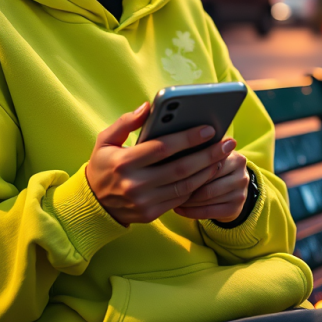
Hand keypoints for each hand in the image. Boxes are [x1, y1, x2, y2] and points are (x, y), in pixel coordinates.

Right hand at [85, 103, 237, 226]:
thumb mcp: (105, 140)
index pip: (162, 148)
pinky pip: (181, 199)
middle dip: (207, 155)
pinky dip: (198, 185)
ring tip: (224, 156)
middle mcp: (135, 184)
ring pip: (185, 186)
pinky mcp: (151, 214)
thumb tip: (149, 107)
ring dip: (208, 171)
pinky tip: (210, 172)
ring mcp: (144, 202)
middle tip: (227, 143)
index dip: (188, 138)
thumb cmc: (103, 165)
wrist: (94, 204)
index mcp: (124, 162)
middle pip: (180, 168)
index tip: (208, 128)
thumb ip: (125, 122)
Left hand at [174, 151, 249, 223]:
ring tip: (171, 197)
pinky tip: (178, 209)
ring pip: (206, 199)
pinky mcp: (235, 209)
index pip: (210, 163)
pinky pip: (208, 212)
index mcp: (236, 158)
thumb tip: (177, 148)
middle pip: (208, 181)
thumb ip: (202, 152)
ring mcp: (240, 194)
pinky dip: (191, 212)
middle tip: (167, 186)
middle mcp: (242, 176)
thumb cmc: (216, 170)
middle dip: (186, 186)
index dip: (190, 167)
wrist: (233, 191)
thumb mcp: (214, 158)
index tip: (171, 169)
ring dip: (186, 200)